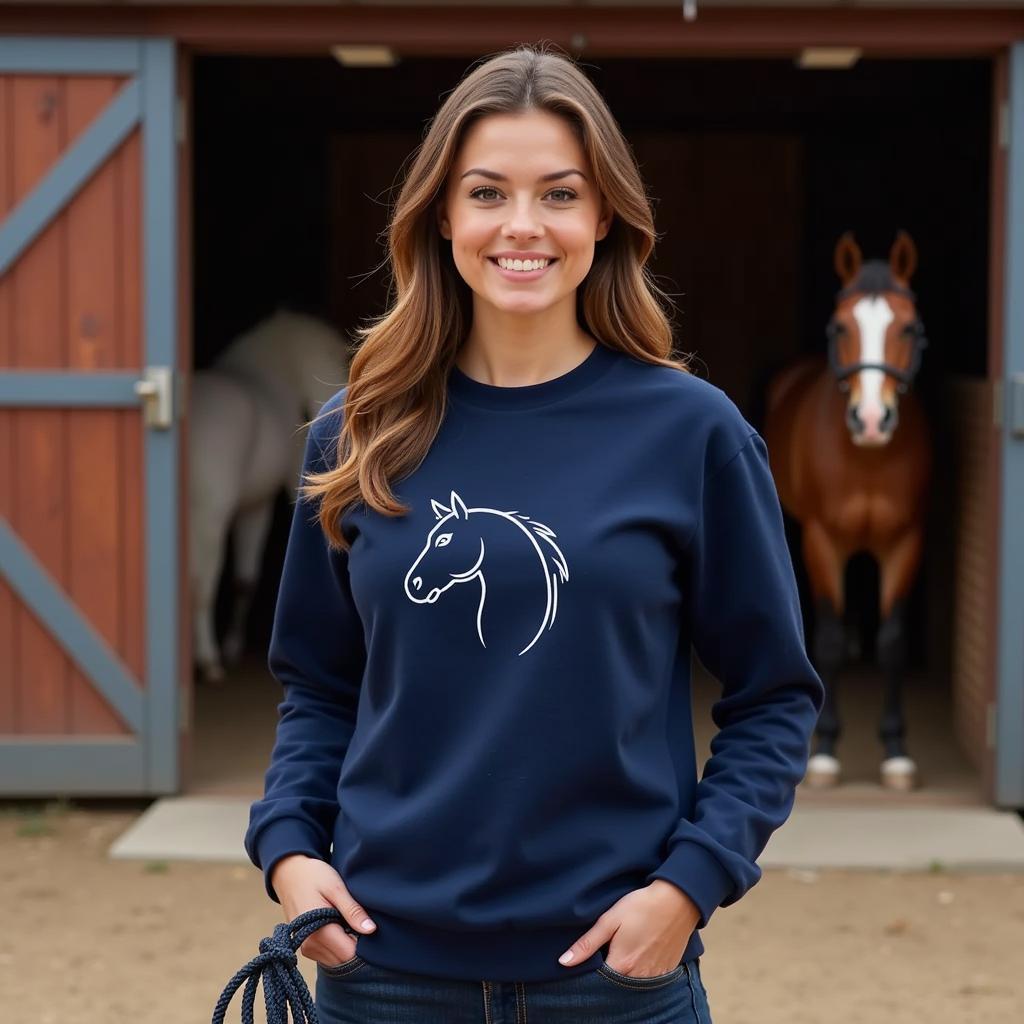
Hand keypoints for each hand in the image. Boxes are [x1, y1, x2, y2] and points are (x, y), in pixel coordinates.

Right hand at [270, 854, 377, 968]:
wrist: (289, 874)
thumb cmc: (313, 876)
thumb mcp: (336, 888)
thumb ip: (352, 911)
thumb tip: (371, 929)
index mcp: (319, 932)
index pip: (349, 954)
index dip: (363, 944)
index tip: (367, 927)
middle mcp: (310, 946)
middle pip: (343, 960)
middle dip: (355, 945)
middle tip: (357, 920)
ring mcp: (306, 948)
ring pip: (336, 960)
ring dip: (345, 945)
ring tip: (346, 921)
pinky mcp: (305, 947)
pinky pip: (327, 955)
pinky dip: (336, 945)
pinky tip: (338, 925)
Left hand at [557, 880, 699, 976]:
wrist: (678, 900)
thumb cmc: (642, 906)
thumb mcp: (610, 920)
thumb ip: (587, 944)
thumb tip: (564, 962)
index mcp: (622, 964)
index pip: (600, 981)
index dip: (593, 973)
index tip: (590, 961)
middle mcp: (639, 976)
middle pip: (617, 985)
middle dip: (609, 975)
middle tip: (609, 952)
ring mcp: (655, 975)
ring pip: (633, 984)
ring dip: (626, 975)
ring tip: (624, 953)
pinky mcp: (667, 970)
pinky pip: (650, 981)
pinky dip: (641, 973)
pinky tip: (639, 956)